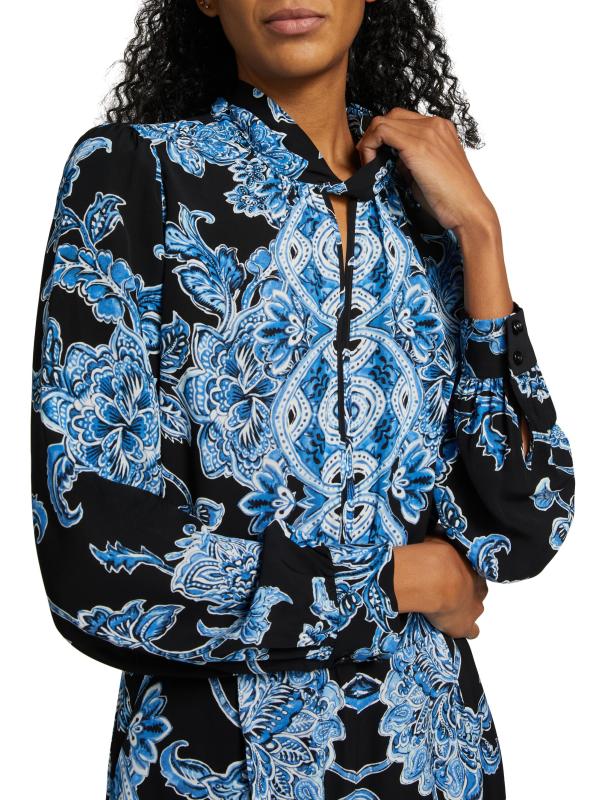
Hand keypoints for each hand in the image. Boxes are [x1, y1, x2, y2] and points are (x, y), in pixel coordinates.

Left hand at [356, 106, 495, 233]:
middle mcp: (435, 124)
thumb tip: (392, 159)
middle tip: (370, 159)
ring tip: (369, 163)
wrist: (468, 210)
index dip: (385, 137)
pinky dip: (369, 146)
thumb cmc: (450, 199)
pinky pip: (381, 131)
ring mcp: (427, 131)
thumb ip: (410, 160)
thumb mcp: (427, 172)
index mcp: (441, 129)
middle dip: (375, 135)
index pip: (404, 120)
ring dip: (369, 141)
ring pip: (384, 121)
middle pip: (392, 116)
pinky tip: (371, 165)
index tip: (378, 157)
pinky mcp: (417, 145)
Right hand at [392, 532, 487, 638]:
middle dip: (466, 588)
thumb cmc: (434, 555)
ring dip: (465, 607)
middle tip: (449, 588)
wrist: (435, 579)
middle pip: (477, 588)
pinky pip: (472, 631)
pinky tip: (460, 629)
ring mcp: (474, 606)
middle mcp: (477, 585)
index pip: (472, 567)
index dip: (460, 569)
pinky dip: (467, 630)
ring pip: (476, 608)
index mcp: (471, 564)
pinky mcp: (466, 625)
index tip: (449, 570)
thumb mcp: (434, 537)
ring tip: (449, 608)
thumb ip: (439, 537)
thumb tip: (438, 529)